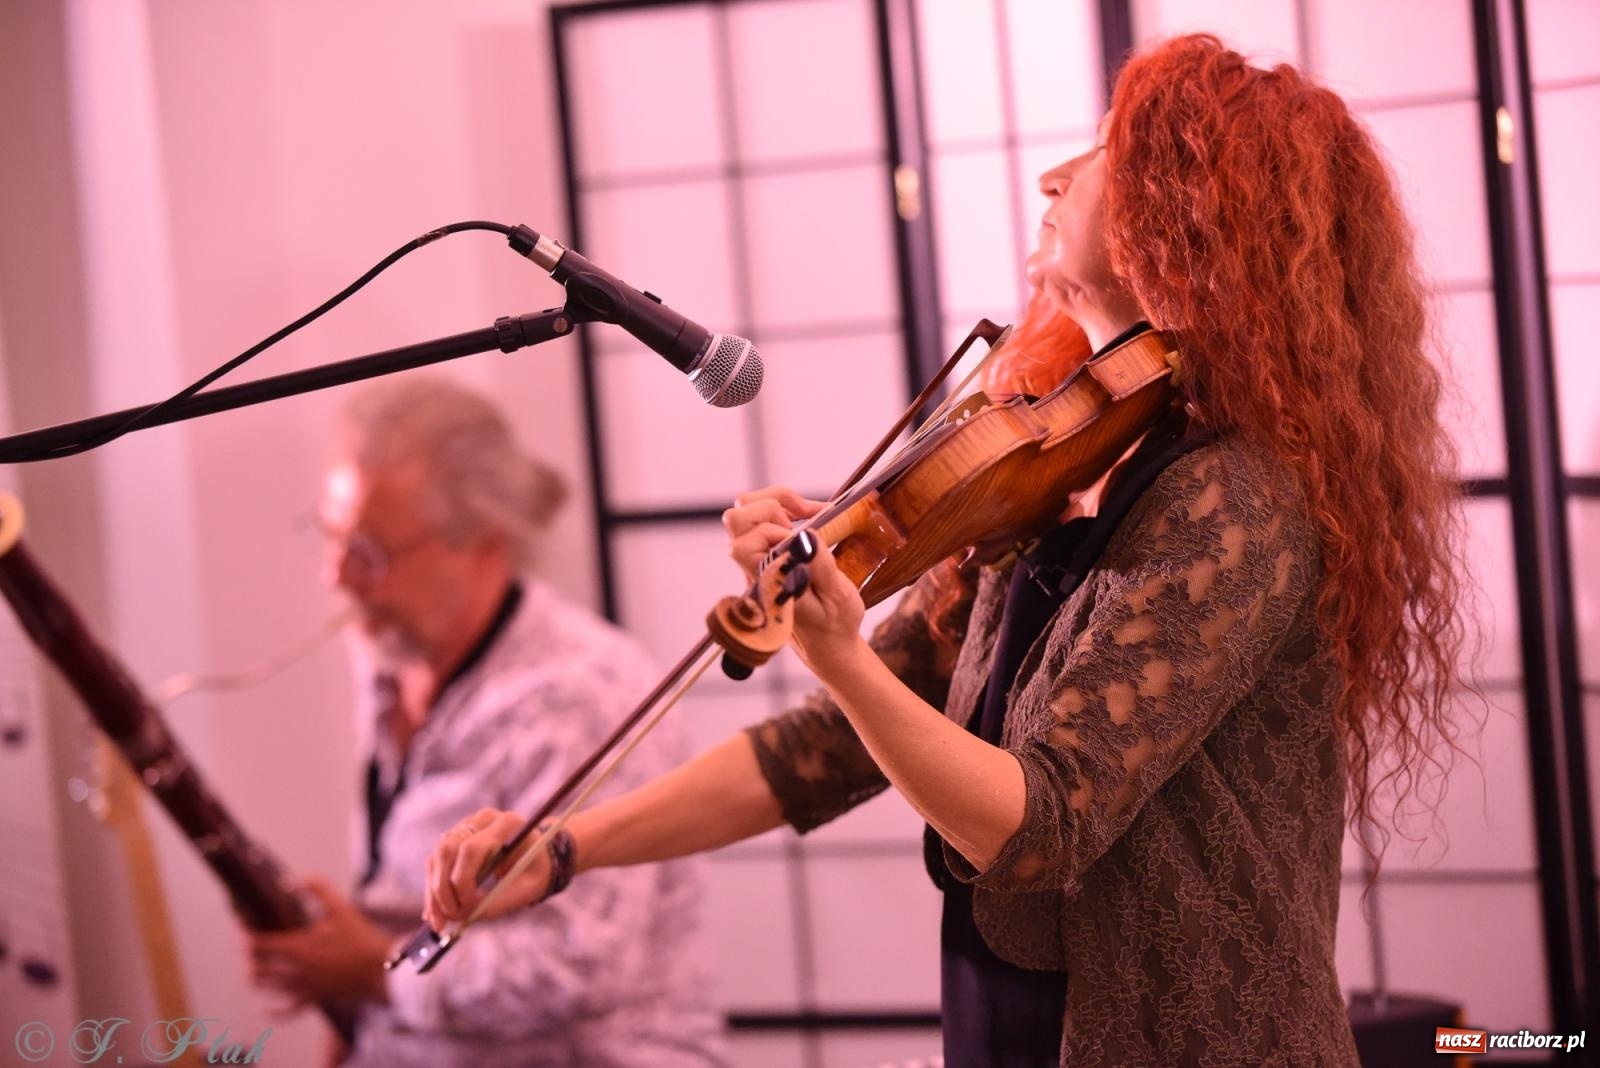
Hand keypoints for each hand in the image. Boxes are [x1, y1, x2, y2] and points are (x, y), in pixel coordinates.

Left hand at [248, 877, 391, 1006]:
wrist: (381, 971)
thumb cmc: (362, 939)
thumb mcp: (342, 909)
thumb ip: (319, 890)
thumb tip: (297, 881)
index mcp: (298, 947)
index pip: (259, 944)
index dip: (245, 935)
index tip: (241, 926)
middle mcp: (294, 970)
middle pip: (256, 967)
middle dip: (248, 955)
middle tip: (249, 944)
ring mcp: (302, 987)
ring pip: (266, 987)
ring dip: (256, 976)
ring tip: (255, 966)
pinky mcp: (313, 999)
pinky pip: (286, 1011)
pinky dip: (273, 1011)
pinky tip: (267, 1008)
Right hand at [423, 809, 550, 929]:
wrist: (537, 859)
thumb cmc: (535, 873)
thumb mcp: (526, 889)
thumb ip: (499, 902)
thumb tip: (465, 916)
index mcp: (506, 824)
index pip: (471, 849)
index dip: (463, 880)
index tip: (467, 906)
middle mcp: (482, 820)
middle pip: (447, 850)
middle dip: (442, 888)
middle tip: (448, 919)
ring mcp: (466, 826)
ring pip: (437, 857)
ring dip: (434, 892)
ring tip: (439, 922)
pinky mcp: (455, 839)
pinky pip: (435, 864)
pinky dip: (434, 890)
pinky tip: (436, 914)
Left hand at [722, 487, 865, 674]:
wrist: (829, 645)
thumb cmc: (834, 626)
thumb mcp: (838, 598)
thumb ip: (820, 567)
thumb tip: (806, 534)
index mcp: (766, 583)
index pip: (743, 546)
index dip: (773, 532)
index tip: (805, 541)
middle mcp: (755, 569)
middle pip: (736, 519)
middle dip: (773, 505)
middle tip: (806, 516)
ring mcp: (759, 561)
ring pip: (746, 513)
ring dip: (779, 504)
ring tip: (810, 512)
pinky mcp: (768, 555)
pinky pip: (763, 519)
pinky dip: (786, 510)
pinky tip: (811, 517)